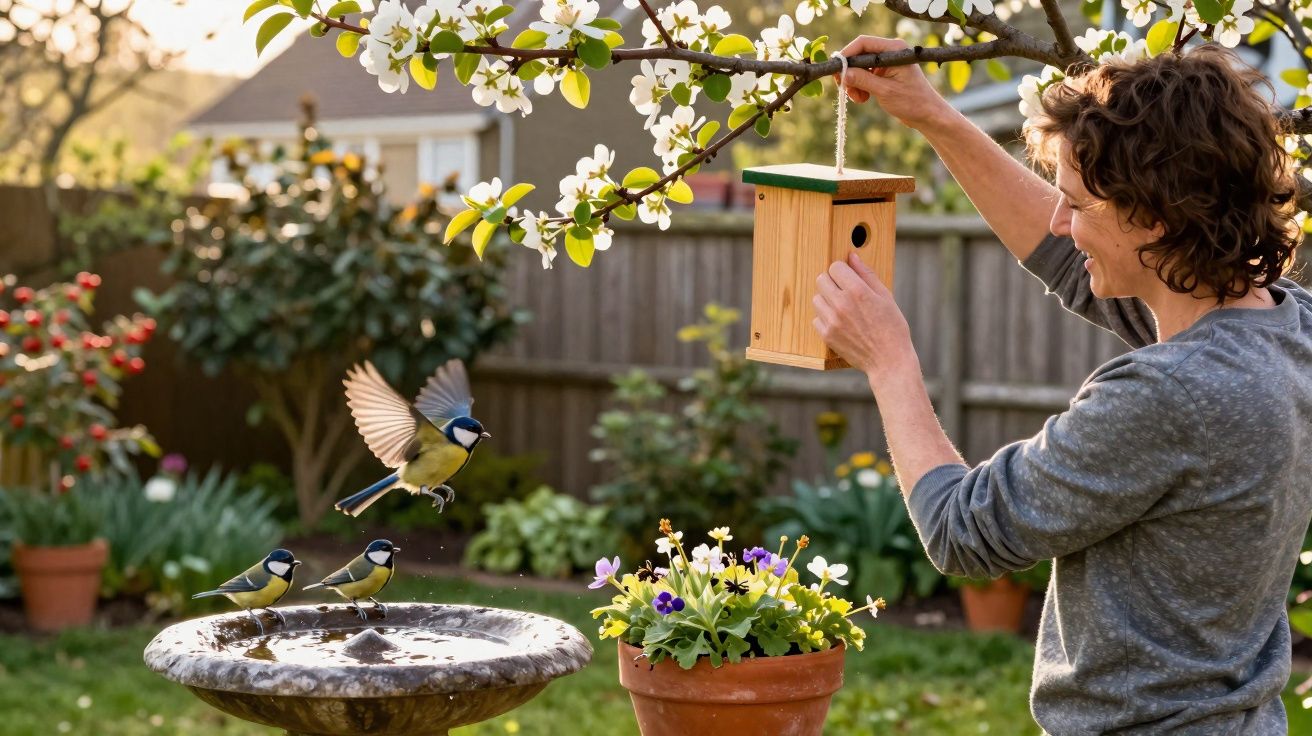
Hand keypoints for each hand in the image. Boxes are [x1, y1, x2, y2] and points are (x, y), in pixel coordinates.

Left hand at [813, 253, 916, 380]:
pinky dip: (825, 318)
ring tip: (843, 308)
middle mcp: (842, 304)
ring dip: (827, 300)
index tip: (848, 277)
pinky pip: (816, 318)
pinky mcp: (827, 335)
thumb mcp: (885, 297)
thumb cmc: (892, 328)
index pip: (835, 267)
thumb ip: (866, 274)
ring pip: (816, 298)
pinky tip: (840, 323)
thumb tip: (851, 256)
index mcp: (858, 291)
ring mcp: (832, 321)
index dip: (842, 270)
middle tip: (844, 291)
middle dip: (832, 282)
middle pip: (821, 279)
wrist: (889, 360)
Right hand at [835, 35, 952, 130]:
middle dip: (850, 73)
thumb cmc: (912, 101)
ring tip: (859, 99)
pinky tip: (863, 99)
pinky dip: (860, 87)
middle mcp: (890, 52)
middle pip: (859, 55)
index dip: (847, 55)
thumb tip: (843, 74)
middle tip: (845, 89)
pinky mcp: (884, 73)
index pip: (863, 43)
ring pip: (859, 67)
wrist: (927, 114)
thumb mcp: (884, 91)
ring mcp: (886, 62)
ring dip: (854, 83)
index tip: (836, 71)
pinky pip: (864, 76)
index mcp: (894, 49)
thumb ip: (863, 80)